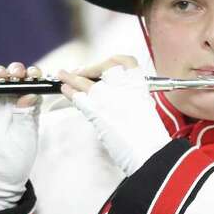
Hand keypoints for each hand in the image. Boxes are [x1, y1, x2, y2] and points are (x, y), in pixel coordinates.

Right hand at [0, 62, 41, 211]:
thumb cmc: (13, 160)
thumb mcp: (24, 137)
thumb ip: (26, 116)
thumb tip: (30, 94)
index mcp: (27, 108)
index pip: (33, 85)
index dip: (34, 76)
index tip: (34, 75)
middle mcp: (10, 102)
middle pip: (14, 79)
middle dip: (16, 71)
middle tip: (17, 74)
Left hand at [59, 56, 160, 176]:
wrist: (149, 151)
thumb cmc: (150, 137)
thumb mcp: (145, 110)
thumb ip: (131, 99)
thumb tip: (116, 97)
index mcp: (140, 85)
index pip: (124, 61)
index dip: (109, 62)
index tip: (101, 66)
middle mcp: (124, 87)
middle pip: (102, 68)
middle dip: (89, 68)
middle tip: (79, 71)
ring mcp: (109, 98)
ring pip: (85, 81)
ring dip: (72, 78)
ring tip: (63, 76)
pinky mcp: (96, 112)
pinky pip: (79, 98)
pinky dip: (70, 93)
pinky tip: (65, 90)